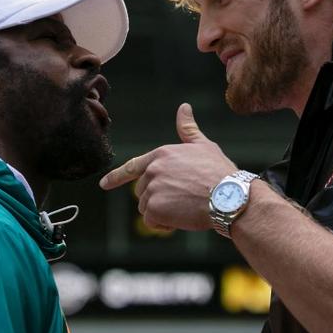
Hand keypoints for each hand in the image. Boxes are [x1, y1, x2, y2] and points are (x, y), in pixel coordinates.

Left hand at [99, 103, 236, 231]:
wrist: (228, 196)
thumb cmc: (220, 172)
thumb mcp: (204, 146)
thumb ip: (188, 130)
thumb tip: (184, 107)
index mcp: (161, 154)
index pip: (132, 167)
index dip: (116, 177)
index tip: (103, 184)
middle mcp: (153, 170)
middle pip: (143, 192)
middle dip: (159, 199)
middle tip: (184, 200)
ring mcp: (152, 189)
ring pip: (147, 208)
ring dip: (163, 213)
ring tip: (186, 208)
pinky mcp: (154, 208)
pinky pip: (152, 221)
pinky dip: (164, 225)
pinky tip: (182, 218)